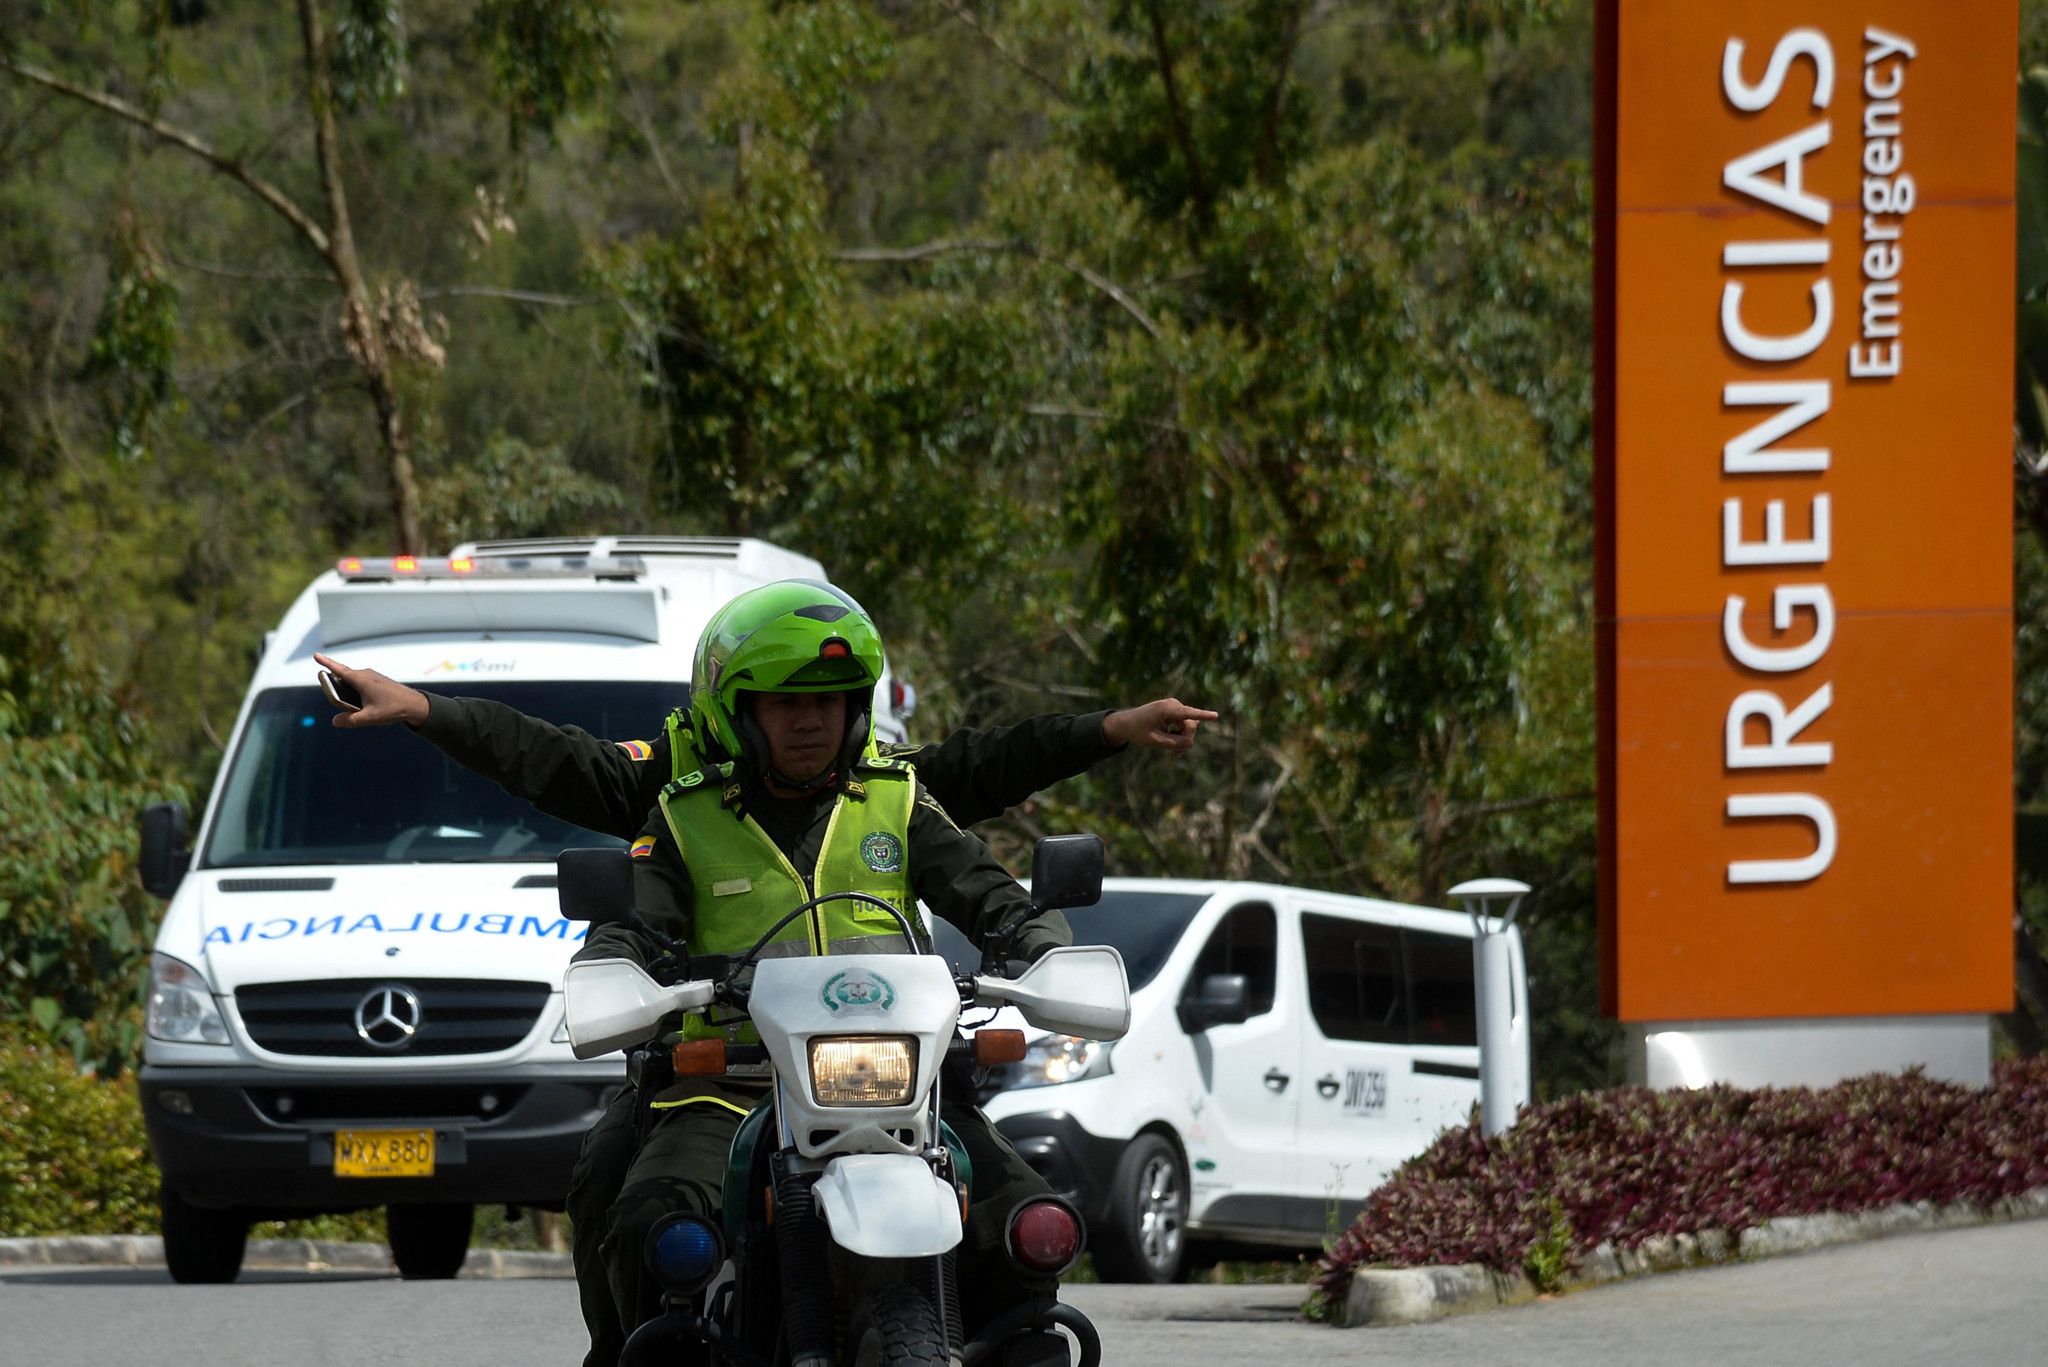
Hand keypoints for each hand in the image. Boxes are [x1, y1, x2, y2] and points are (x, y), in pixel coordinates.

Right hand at [312, 652, 429, 728]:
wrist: (415, 704)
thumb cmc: (393, 709)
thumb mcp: (370, 717)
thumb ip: (351, 720)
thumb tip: (335, 721)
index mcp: (361, 679)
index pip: (338, 669)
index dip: (326, 663)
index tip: (315, 655)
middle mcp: (365, 675)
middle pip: (343, 679)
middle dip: (338, 690)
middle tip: (351, 706)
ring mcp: (371, 677)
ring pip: (352, 683)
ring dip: (348, 693)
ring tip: (362, 708)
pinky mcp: (376, 681)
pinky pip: (360, 685)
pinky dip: (356, 693)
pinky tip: (363, 705)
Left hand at [1102, 698, 1217, 753]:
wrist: (1126, 723)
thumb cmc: (1138, 731)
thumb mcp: (1154, 741)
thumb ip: (1173, 743)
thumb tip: (1191, 743)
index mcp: (1165, 710)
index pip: (1188, 714)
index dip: (1203, 716)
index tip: (1216, 716)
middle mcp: (1173, 705)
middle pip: (1190, 725)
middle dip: (1185, 740)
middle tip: (1175, 755)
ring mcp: (1174, 707)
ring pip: (1188, 726)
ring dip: (1182, 738)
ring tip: (1172, 751)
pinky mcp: (1174, 711)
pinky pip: (1184, 724)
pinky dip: (1179, 734)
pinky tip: (1171, 740)